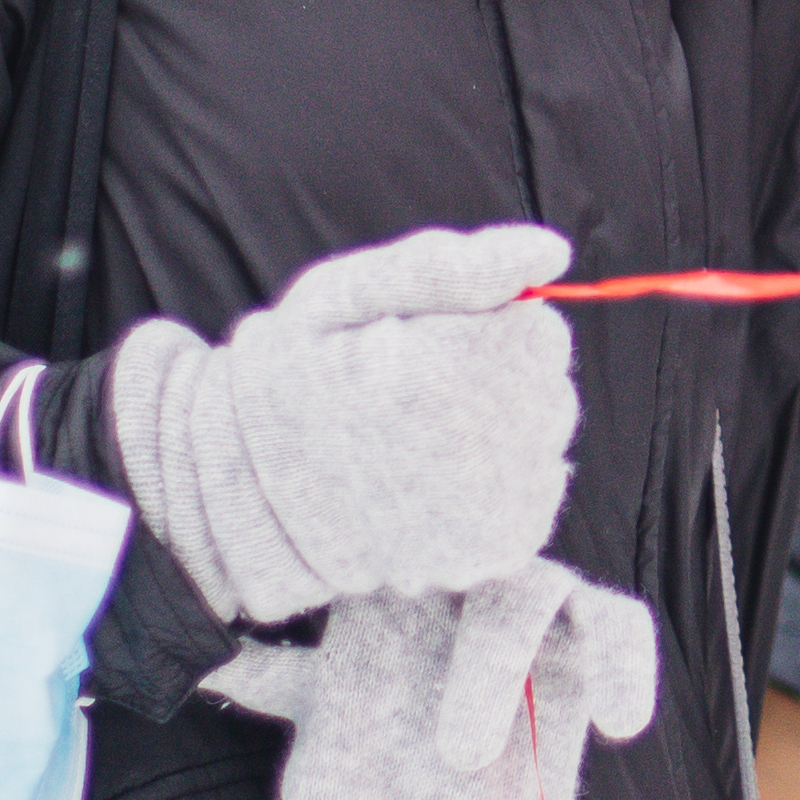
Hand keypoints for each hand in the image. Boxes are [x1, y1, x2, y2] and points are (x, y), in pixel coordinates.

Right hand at [104, 221, 578, 626]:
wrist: (247, 494)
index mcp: (451, 372)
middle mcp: (487, 447)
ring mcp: (498, 507)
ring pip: (549, 434)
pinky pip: (539, 488)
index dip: (484, 326)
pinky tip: (438, 478)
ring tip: (420, 438)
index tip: (423, 345)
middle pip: (549, 383)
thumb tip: (552, 252)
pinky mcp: (501, 547)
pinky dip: (503, 478)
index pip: (538, 327)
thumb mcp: (349, 294)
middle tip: (414, 394)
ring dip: (503, 427)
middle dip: (497, 375)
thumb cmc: (293, 377)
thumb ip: (451, 265)